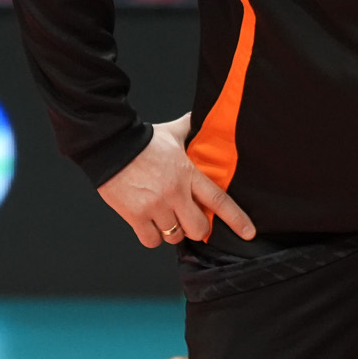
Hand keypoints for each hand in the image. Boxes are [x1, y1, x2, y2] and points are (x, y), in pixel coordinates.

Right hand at [97, 112, 255, 247]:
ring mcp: (155, 206)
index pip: (219, 200)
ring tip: (164, 217)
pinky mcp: (135, 216)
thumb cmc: (141, 139)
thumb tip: (203, 117)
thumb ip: (190, 128)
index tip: (249, 232)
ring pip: (174, 237)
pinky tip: (148, 223)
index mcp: (188, 174)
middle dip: (196, 229)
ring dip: (172, 232)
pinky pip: (151, 240)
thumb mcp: (172, 132)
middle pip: (198, 228)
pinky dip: (152, 236)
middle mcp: (175, 193)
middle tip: (188, 220)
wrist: (109, 144)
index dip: (237, 219)